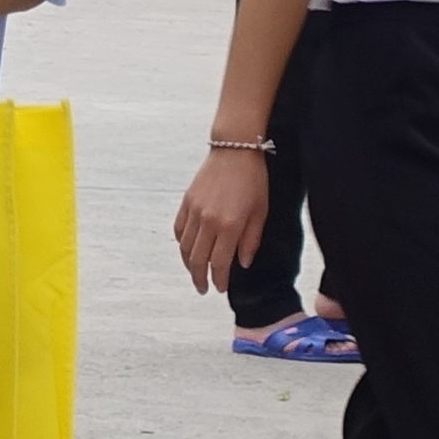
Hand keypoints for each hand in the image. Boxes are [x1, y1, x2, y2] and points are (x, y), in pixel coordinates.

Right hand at [171, 146, 268, 289]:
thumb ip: (251, 240)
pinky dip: (181, 243)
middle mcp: (208, 221)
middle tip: (203, 288)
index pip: (220, 263)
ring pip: (185, 247)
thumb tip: (243, 262)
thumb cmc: (252, 180)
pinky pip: (178, 229)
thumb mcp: (260, 212)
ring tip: (194, 272)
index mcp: (230, 226)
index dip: (219, 280)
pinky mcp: (186, 202)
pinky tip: (186, 250)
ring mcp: (194, 211)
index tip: (220, 288)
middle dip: (200, 278)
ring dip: (188, 264)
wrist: (234, 150)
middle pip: (198, 260)